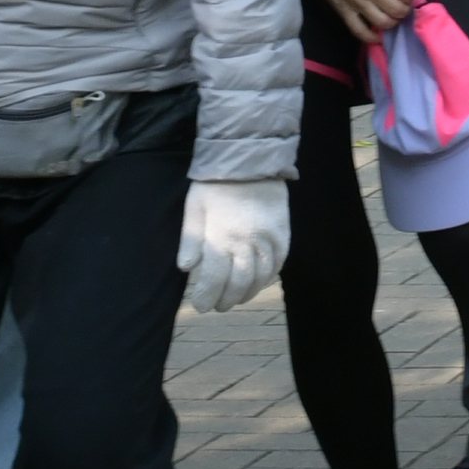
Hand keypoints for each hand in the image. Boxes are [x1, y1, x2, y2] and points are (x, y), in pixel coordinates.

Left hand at [174, 178, 289, 314]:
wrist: (251, 161)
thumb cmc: (215, 185)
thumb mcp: (194, 207)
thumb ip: (190, 239)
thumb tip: (185, 268)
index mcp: (221, 236)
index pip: (214, 278)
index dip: (206, 296)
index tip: (200, 305)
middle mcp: (247, 242)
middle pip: (238, 283)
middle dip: (226, 299)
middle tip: (217, 307)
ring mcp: (268, 240)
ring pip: (259, 278)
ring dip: (246, 294)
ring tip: (235, 300)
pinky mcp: (283, 235)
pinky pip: (277, 265)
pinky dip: (266, 279)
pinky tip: (256, 284)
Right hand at [297, 0, 419, 39]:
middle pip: (398, 10)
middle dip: (404, 11)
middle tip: (401, 7)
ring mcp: (356, 1)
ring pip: (384, 22)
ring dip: (392, 22)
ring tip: (390, 17)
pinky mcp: (343, 11)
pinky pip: (361, 32)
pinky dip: (372, 37)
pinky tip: (377, 34)